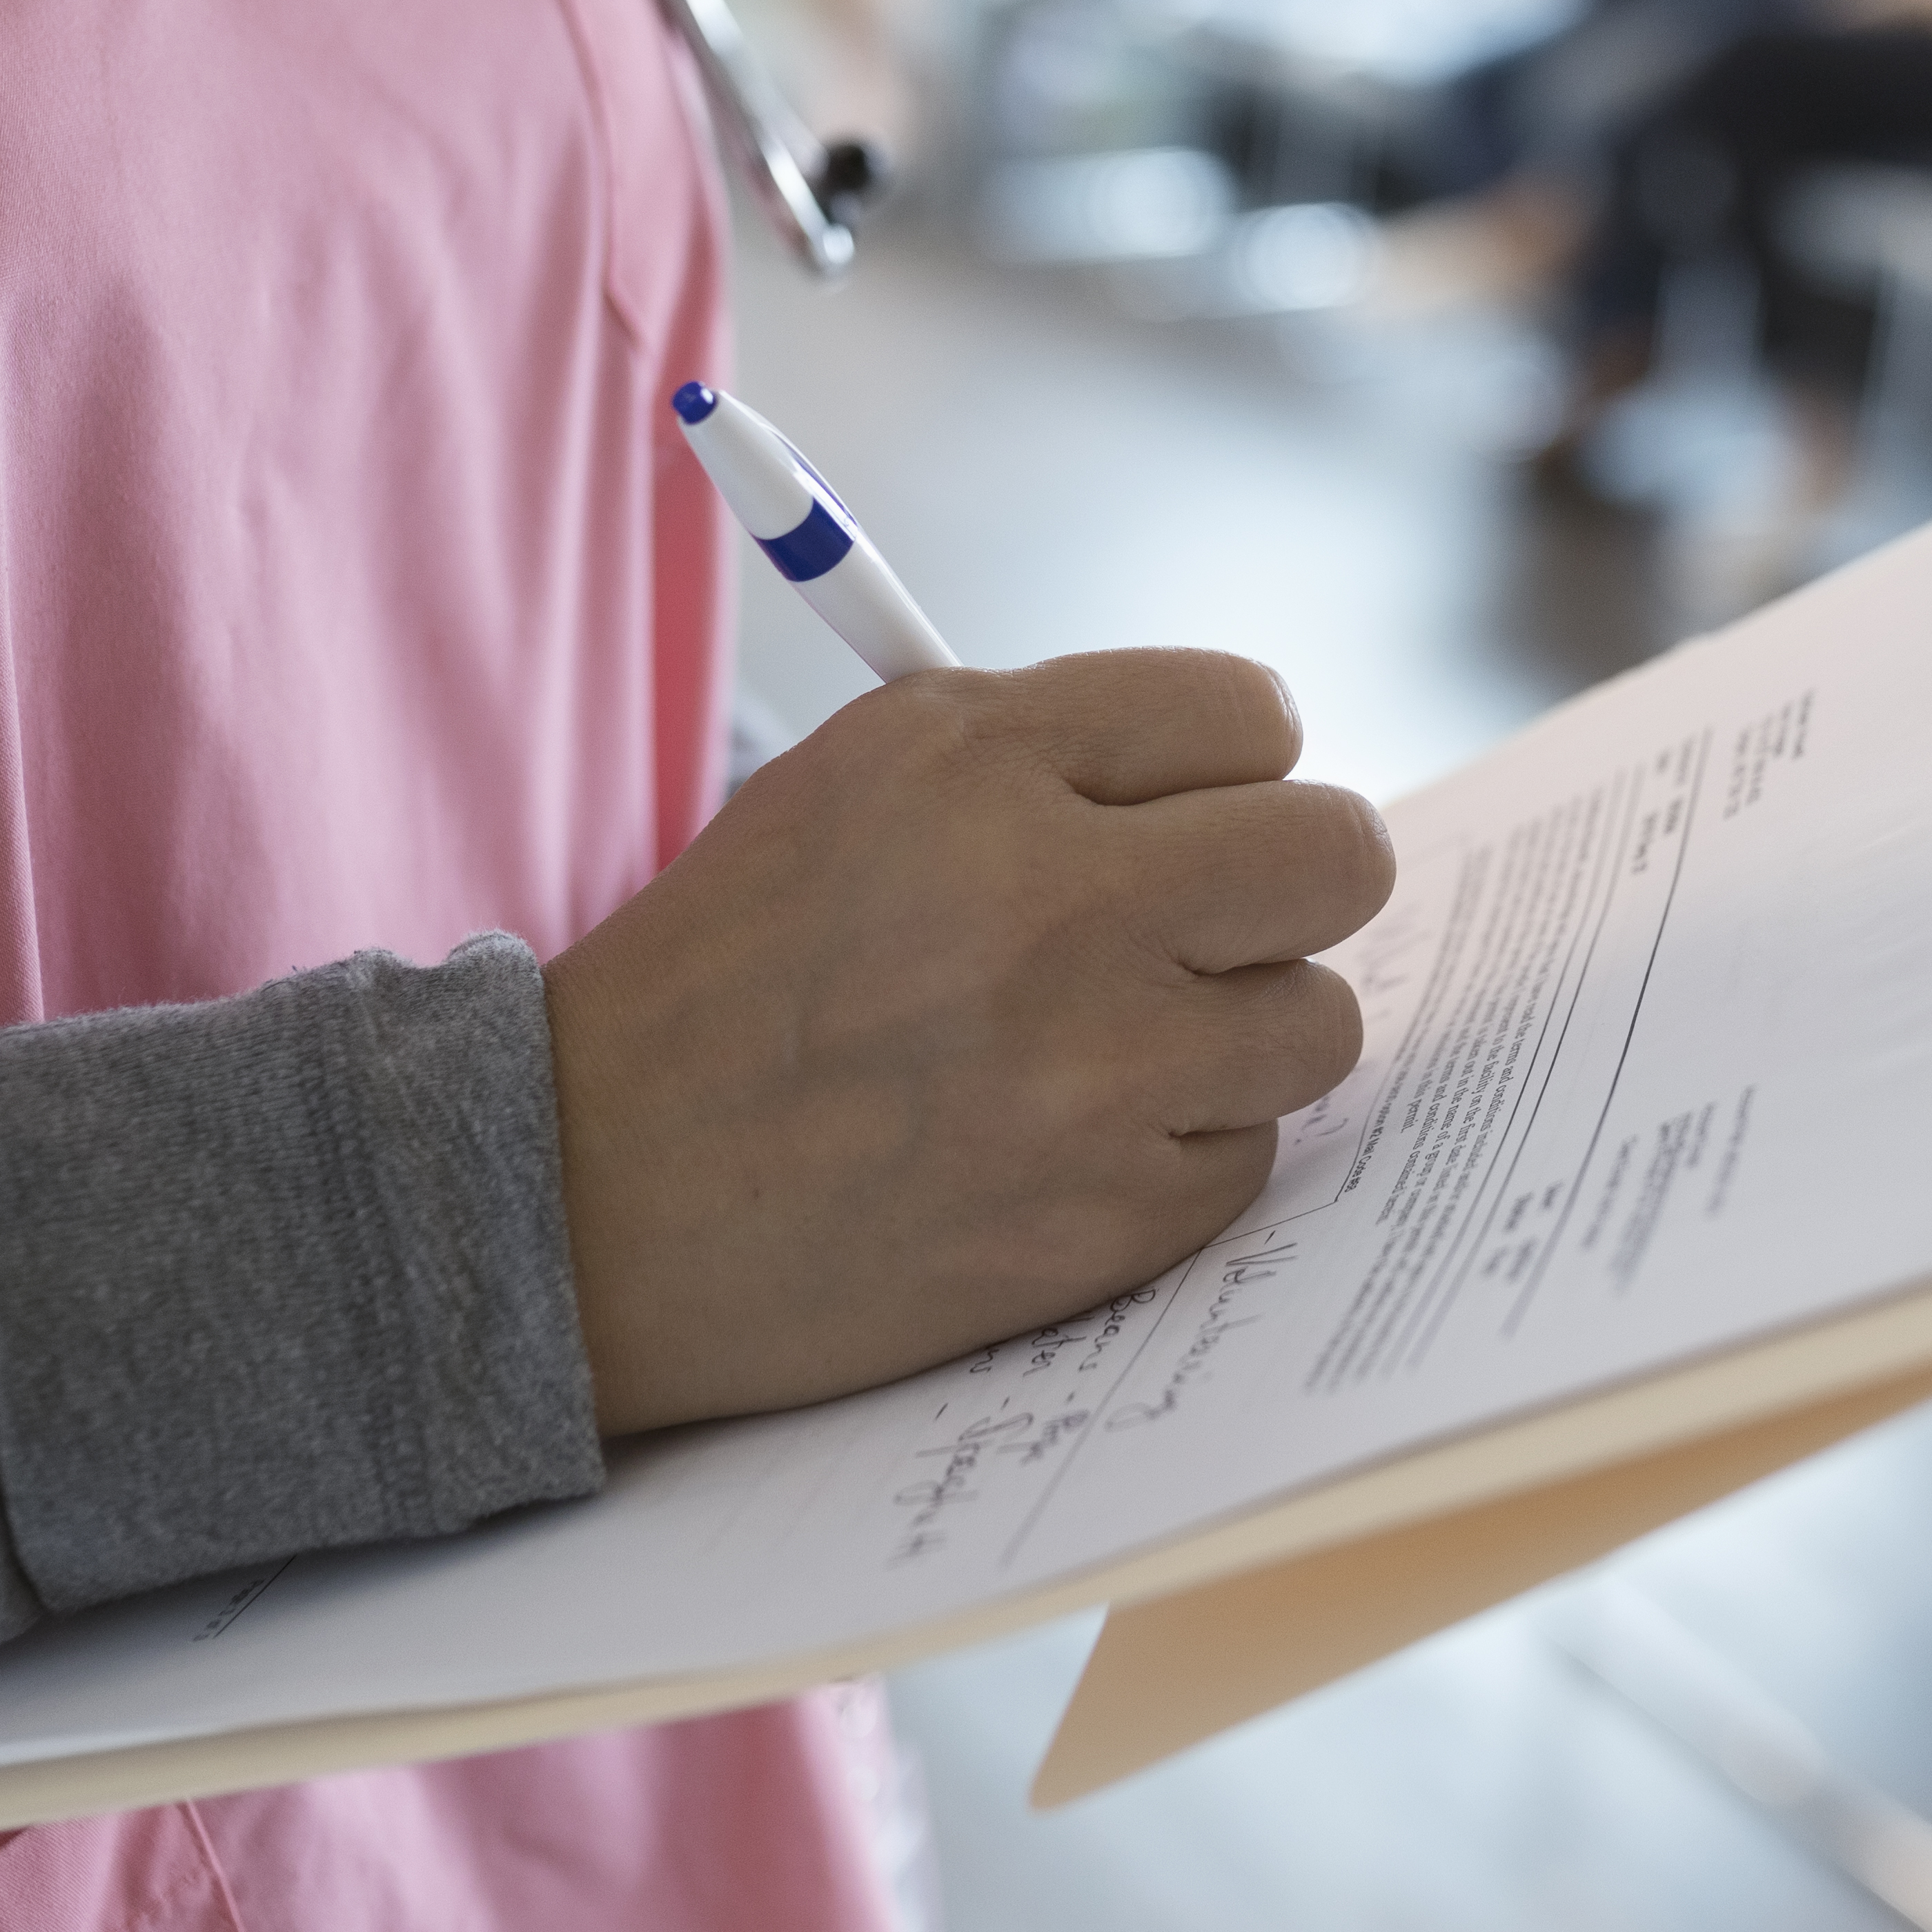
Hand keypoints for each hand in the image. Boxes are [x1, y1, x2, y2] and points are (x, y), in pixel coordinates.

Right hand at [541, 651, 1392, 1434]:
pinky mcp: (1103, 1215)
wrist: (592, 1198)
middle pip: (1339, 857)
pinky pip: (1248, 1155)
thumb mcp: (858, 786)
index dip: (1231, 771)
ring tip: (1109, 1050)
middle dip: (1289, 887)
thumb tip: (1251, 776)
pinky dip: (1174, 1155)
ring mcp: (1088, 1069)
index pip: (1252, 715)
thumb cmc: (736, 977)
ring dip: (1238, 1036)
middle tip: (1211, 927)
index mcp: (975, 759)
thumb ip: (1053, 754)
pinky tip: (1058, 1148)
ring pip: (1318, 1020)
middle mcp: (1048, 897)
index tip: (1190, 814)